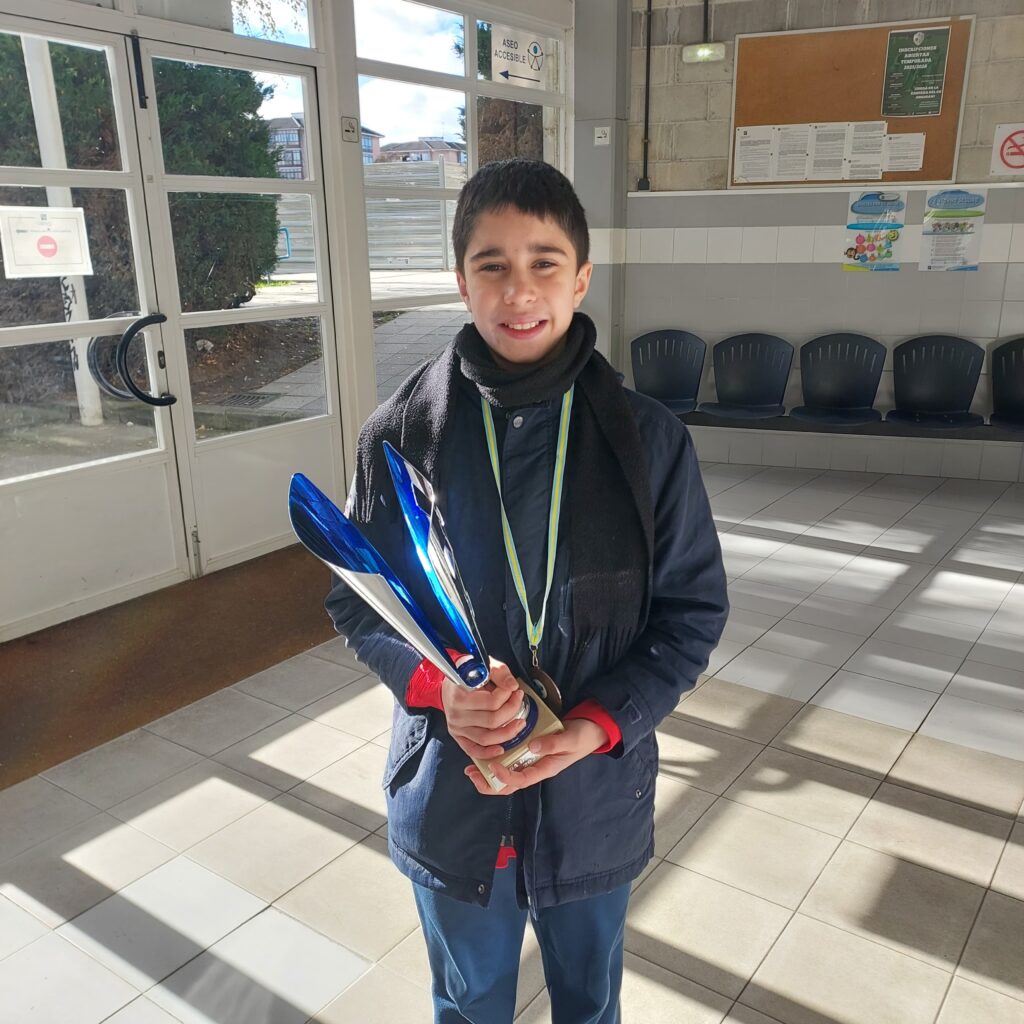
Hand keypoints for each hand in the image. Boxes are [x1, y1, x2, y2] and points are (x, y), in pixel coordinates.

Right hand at [442, 658, 528, 761]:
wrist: (451, 684)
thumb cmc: (469, 674)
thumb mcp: (485, 666)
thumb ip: (500, 673)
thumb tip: (512, 686)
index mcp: (461, 693)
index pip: (492, 701)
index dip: (509, 696)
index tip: (515, 689)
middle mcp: (457, 712)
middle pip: (493, 720)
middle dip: (512, 711)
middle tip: (518, 702)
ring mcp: (456, 726)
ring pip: (486, 737)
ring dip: (507, 733)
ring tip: (519, 724)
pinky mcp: (458, 736)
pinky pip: (473, 749)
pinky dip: (487, 752)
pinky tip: (501, 749)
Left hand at [464, 718, 608, 795]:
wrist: (590, 730)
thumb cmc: (581, 736)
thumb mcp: (569, 739)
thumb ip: (552, 743)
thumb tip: (531, 747)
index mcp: (545, 769)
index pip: (521, 780)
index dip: (504, 777)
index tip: (492, 766)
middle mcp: (536, 768)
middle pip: (510, 785)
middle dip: (489, 783)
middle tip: (471, 773)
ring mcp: (532, 761)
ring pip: (507, 775)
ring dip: (488, 774)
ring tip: (472, 767)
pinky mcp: (530, 752)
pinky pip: (511, 761)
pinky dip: (497, 760)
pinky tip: (486, 753)